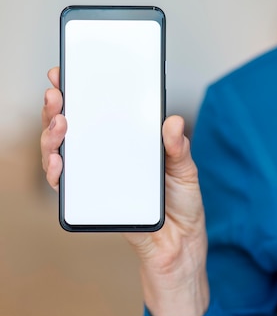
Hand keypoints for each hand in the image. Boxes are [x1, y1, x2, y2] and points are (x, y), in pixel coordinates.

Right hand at [40, 67, 209, 315]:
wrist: (179, 244)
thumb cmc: (183, 203)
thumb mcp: (186, 171)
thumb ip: (178, 148)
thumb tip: (173, 122)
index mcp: (129, 141)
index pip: (100, 110)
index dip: (81, 90)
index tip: (67, 72)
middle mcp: (107, 154)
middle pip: (73, 127)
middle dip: (58, 106)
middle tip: (58, 93)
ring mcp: (96, 176)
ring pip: (61, 152)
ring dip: (52, 135)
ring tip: (61, 123)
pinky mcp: (91, 200)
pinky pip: (67, 186)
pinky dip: (57, 173)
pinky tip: (59, 164)